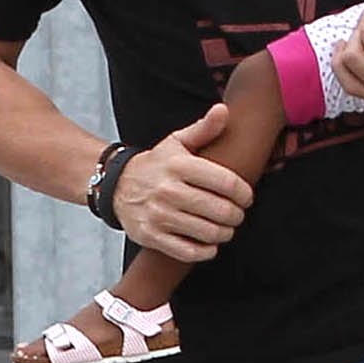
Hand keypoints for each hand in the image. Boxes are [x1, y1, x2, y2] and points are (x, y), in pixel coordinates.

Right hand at [111, 106, 252, 262]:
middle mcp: (168, 190)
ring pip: (207, 233)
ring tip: (225, 229)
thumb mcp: (177, 142)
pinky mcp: (151, 236)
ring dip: (224, 234)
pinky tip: (210, 245)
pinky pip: (188, 252)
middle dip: (236, 216)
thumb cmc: (157, 164)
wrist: (116, 186)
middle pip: (220, 211)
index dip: (245, 194)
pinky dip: (205, 252)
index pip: (227, 183)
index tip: (247, 198)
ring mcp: (158, 215)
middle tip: (237, 215)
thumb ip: (204, 129)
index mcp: (179, 165)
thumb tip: (224, 110)